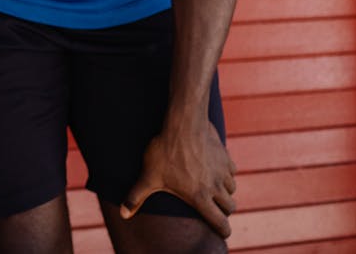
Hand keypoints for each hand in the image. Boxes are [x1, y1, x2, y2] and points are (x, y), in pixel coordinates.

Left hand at [120, 116, 236, 237]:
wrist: (183, 124)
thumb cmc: (165, 151)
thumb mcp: (149, 176)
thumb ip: (136, 197)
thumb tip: (123, 214)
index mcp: (200, 197)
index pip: (220, 222)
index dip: (222, 230)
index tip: (221, 232)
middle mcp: (215, 186)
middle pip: (230, 207)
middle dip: (224, 210)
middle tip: (214, 208)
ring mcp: (222, 171)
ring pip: (232, 188)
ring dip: (225, 191)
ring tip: (213, 188)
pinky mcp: (225, 156)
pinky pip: (232, 170)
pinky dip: (226, 173)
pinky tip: (215, 169)